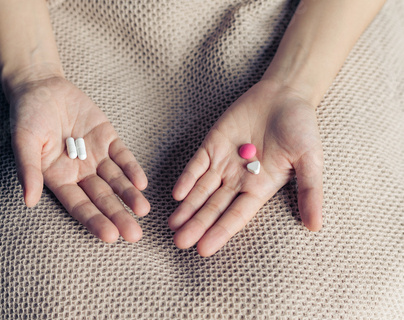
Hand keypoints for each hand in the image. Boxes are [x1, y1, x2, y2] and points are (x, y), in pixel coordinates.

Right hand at [9, 76, 149, 242]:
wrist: (41, 87)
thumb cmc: (27, 117)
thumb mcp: (24, 142)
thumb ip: (29, 170)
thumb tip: (28, 201)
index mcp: (59, 179)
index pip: (79, 206)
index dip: (95, 221)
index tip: (110, 237)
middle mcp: (80, 173)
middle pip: (102, 198)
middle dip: (118, 216)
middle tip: (135, 235)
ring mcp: (95, 156)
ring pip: (116, 180)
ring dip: (130, 194)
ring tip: (143, 210)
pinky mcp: (107, 138)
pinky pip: (122, 155)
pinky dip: (131, 168)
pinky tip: (141, 182)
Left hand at [169, 80, 322, 255]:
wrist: (284, 95)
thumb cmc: (301, 128)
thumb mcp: (311, 160)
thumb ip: (310, 191)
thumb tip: (316, 227)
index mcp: (259, 187)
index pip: (236, 215)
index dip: (220, 231)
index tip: (204, 250)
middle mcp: (238, 179)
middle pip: (214, 207)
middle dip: (197, 225)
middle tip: (179, 243)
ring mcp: (223, 163)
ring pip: (201, 190)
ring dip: (187, 207)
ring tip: (172, 225)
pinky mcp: (212, 145)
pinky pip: (196, 164)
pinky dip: (187, 178)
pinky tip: (176, 193)